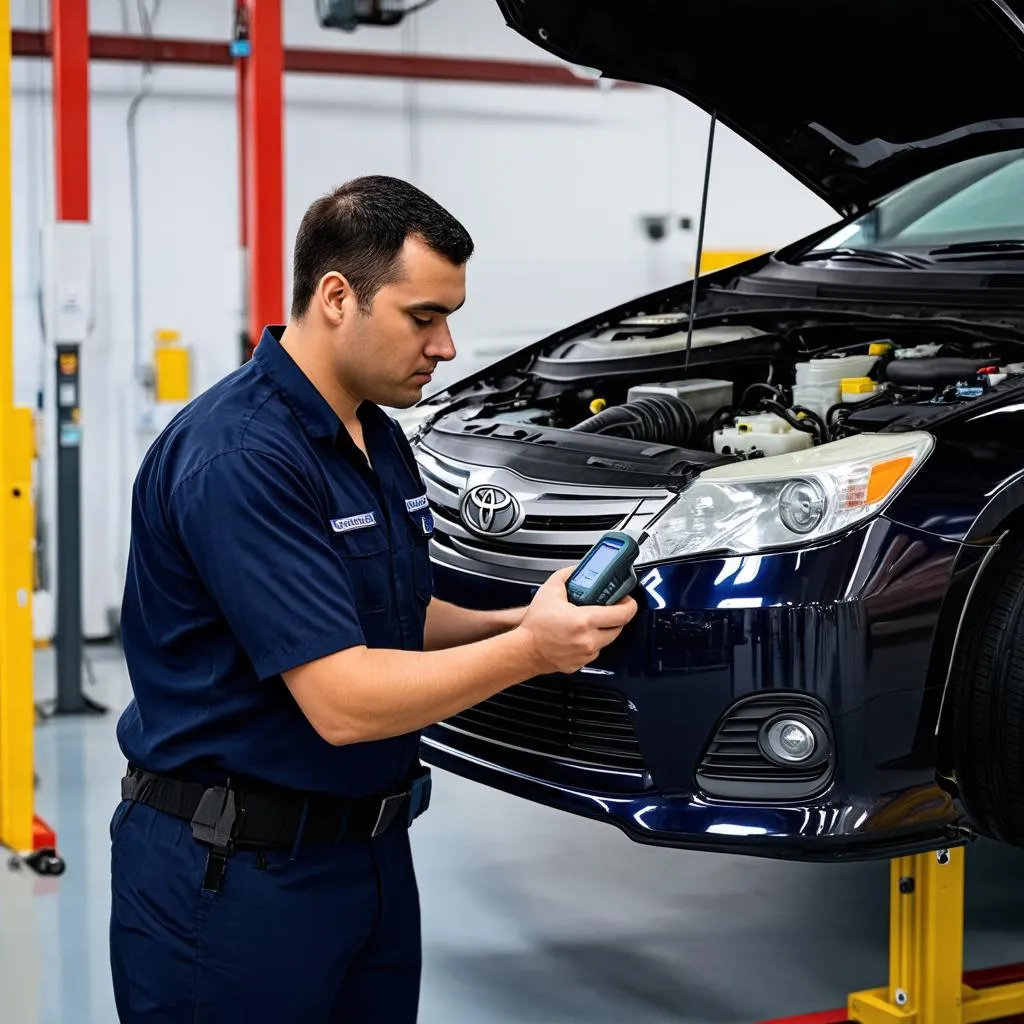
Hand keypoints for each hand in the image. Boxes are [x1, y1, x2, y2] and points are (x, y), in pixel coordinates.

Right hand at [517, 566, 637, 675]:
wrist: (524, 650)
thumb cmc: (535, 625)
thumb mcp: (550, 590)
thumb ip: (567, 575)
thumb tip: (578, 570)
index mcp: (584, 621)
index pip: (622, 614)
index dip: (629, 605)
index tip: (627, 600)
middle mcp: (589, 640)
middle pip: (618, 628)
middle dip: (616, 617)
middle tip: (609, 608)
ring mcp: (586, 654)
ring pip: (607, 640)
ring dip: (603, 630)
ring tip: (590, 622)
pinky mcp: (581, 664)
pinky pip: (595, 651)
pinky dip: (592, 642)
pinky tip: (579, 635)